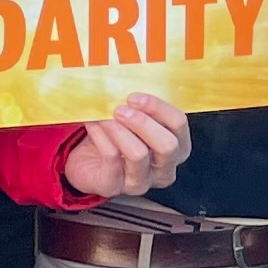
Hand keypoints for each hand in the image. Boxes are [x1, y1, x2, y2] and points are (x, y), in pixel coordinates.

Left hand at [64, 92, 189, 198]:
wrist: (88, 160)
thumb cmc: (118, 136)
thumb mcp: (136, 119)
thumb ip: (142, 106)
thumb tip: (134, 81)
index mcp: (177, 147)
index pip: (179, 125)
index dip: (158, 108)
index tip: (135, 96)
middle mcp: (164, 168)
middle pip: (167, 145)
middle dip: (143, 122)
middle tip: (121, 109)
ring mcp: (140, 182)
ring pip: (138, 154)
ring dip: (119, 129)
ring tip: (104, 116)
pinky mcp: (114, 187)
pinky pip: (112, 157)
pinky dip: (101, 135)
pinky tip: (93, 124)